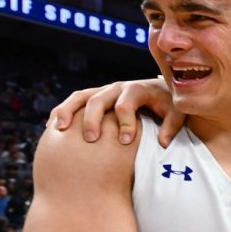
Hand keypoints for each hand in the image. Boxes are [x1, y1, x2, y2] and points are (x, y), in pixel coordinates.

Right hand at [47, 77, 183, 146]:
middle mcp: (117, 88)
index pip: (126, 104)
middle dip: (93, 118)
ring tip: (59, 129)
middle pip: (99, 99)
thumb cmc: (168, 104)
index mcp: (137, 89)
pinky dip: (62, 111)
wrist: (161, 91)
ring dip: (68, 111)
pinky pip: (74, 101)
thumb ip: (171, 126)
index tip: (125, 141)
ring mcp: (104, 91)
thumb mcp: (177, 112)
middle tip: (91, 139)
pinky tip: (53, 127)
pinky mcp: (95, 96)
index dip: (125, 122)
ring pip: (80, 97)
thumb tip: (162, 143)